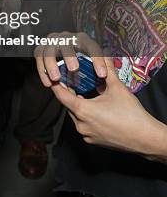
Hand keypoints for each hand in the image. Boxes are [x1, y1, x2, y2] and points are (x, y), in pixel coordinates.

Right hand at [36, 31, 106, 86]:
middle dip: (70, 56)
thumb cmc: (79, 58)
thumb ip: (98, 66)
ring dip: (52, 64)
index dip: (97, 60)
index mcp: (82, 39)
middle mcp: (67, 38)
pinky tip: (48, 83)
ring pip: (50, 50)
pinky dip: (42, 70)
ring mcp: (53, 42)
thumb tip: (108, 77)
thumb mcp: (90, 60)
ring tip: (56, 78)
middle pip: (67, 44)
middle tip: (74, 69)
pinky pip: (39, 57)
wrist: (60, 49)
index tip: (102, 75)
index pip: (91, 47)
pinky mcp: (41, 49)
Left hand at [51, 57, 165, 156]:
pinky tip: (94, 107)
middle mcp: (81, 125)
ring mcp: (87, 135)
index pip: (61, 96)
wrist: (146, 139)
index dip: (55, 85)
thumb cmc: (131, 114)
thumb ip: (107, 70)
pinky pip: (84, 125)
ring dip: (77, 105)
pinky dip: (85, 115)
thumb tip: (104, 55)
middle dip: (68, 93)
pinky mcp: (94, 141)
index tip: (51, 76)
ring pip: (76, 116)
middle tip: (69, 81)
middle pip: (68, 105)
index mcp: (83, 111)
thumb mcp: (117, 88)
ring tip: (81, 92)